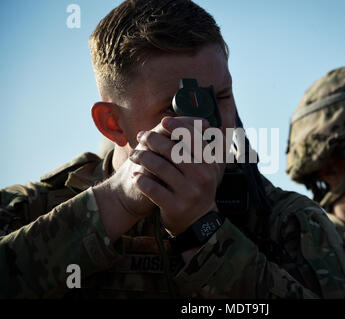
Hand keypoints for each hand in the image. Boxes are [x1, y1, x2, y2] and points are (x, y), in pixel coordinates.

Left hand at [129, 116, 223, 234]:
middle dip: (153, 140)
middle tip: (141, 136)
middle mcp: (202, 177)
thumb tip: (194, 121)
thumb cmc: (197, 188)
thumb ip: (201, 147)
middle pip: (173, 150)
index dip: (178, 127)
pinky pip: (151, 188)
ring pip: (159, 167)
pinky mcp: (175, 206)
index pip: (194, 139)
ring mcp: (189, 193)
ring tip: (134, 154)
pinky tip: (136, 175)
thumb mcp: (207, 169)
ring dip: (142, 157)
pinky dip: (141, 179)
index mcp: (210, 165)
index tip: (163, 122)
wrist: (198, 222)